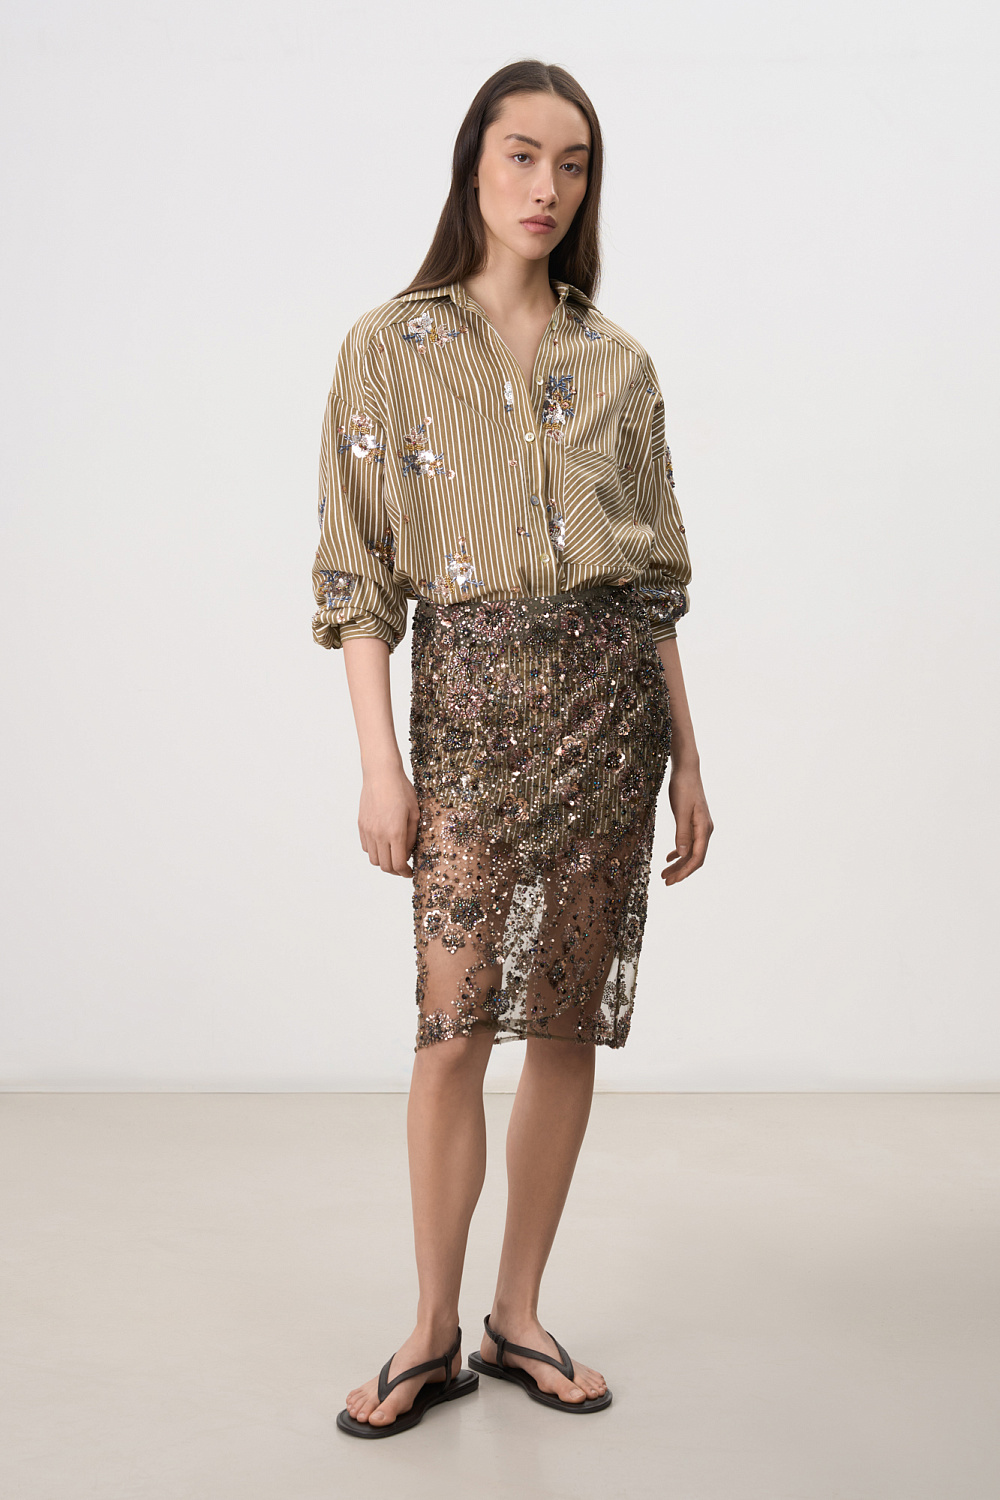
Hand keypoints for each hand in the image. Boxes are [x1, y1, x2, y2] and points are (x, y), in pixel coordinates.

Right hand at [358, 766, 420, 876]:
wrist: (381, 774)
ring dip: (384, 862)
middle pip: (385, 866)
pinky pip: (366, 847)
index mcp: (395, 833)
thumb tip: (409, 852)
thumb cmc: (402, 790)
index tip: (410, 873)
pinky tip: (383, 844)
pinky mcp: (361, 825)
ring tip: (393, 856)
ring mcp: (368, 831)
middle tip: (403, 868)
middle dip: (396, 871)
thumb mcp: (415, 813)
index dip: (405, 873)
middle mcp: (379, 835)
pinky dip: (375, 851)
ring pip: (374, 859)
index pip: (398, 864)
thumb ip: (412, 836)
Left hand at [661, 762, 712, 885]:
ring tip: (664, 874)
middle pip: (694, 857)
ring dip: (678, 864)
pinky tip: (668, 858)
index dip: (685, 871)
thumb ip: (682, 833)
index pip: (697, 857)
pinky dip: (679, 852)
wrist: (686, 770)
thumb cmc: (683, 788)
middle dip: (681, 871)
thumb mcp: (680, 810)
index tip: (672, 881)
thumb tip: (681, 855)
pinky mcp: (694, 822)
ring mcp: (700, 826)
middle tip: (665, 881)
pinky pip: (688, 842)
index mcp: (704, 828)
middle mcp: (705, 830)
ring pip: (690, 851)